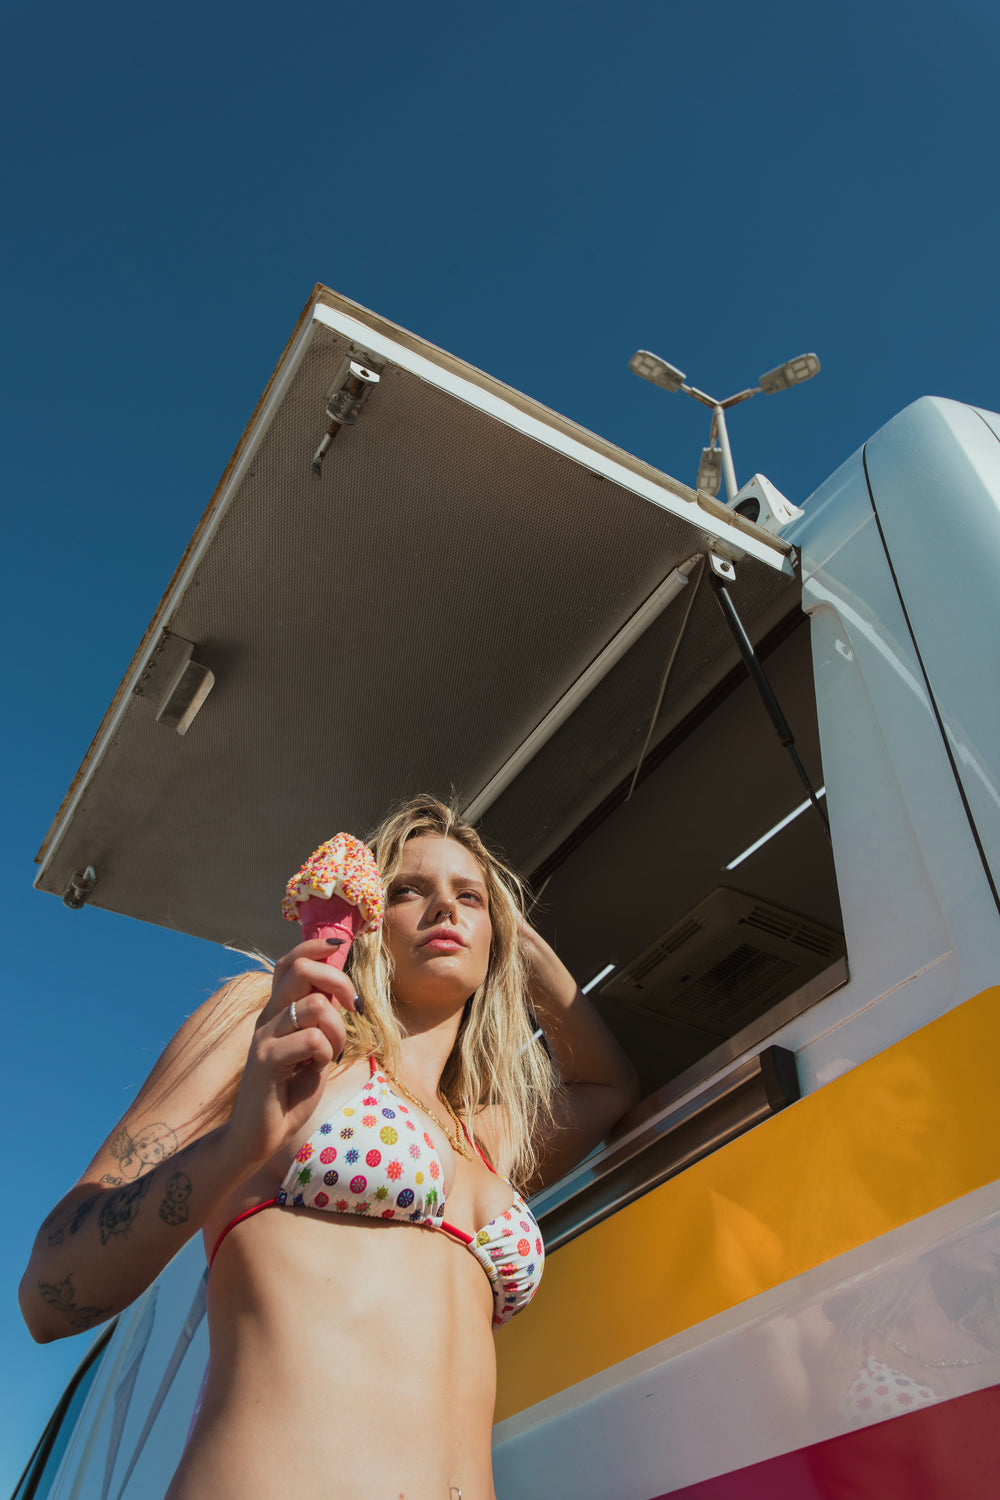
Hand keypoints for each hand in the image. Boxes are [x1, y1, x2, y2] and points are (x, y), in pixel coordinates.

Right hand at [226, 940, 361, 1166]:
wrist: (257, 1137)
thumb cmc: (288, 1095)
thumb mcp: (313, 1052)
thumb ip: (321, 1023)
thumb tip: (339, 994)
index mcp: (278, 1011)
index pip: (290, 961)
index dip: (315, 946)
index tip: (339, 948)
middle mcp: (268, 1017)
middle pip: (300, 968)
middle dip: (337, 980)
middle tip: (352, 1007)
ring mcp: (264, 1036)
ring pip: (314, 1005)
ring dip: (338, 1029)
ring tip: (333, 1053)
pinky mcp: (265, 1060)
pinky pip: (311, 1040)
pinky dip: (326, 1052)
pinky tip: (317, 1070)